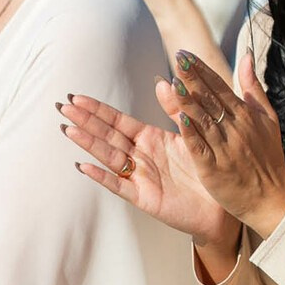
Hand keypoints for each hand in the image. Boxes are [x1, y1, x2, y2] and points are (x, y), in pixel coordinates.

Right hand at [59, 92, 235, 249]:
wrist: (221, 204)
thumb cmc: (206, 168)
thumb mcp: (192, 133)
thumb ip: (176, 109)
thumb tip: (163, 80)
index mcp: (150, 139)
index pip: (118, 121)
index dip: (98, 110)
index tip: (77, 98)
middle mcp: (141, 157)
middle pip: (108, 136)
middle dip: (86, 122)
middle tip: (63, 108)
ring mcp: (140, 177)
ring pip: (110, 158)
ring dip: (89, 144)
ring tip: (69, 130)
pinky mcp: (146, 198)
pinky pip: (120, 186)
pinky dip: (103, 177)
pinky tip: (85, 166)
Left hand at [167, 50, 284, 234]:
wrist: (271, 199)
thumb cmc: (268, 158)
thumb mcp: (268, 119)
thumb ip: (253, 88)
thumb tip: (245, 57)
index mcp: (245, 115)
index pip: (219, 86)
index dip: (202, 70)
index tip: (186, 54)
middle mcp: (235, 128)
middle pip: (210, 98)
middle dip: (193, 77)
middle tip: (178, 59)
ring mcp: (225, 148)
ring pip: (203, 120)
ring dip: (188, 101)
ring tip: (174, 82)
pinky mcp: (215, 169)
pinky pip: (201, 147)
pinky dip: (192, 133)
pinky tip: (180, 119)